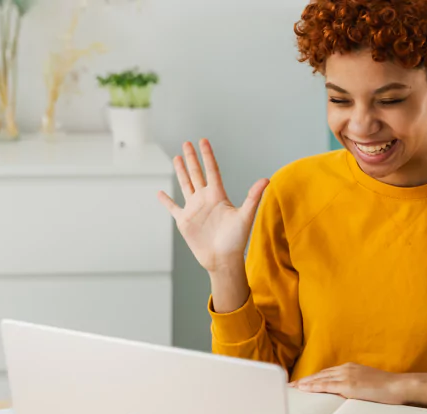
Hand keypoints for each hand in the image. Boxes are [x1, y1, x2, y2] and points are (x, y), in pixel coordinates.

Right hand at [157, 139, 269, 272]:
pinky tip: (160, 193)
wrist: (223, 259)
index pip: (212, 170)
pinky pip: (173, 208)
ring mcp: (194, 209)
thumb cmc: (236, 240)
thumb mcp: (245, 216)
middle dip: (191, 158)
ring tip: (176, 158)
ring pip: (185, 185)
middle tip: (186, 143)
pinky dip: (166, 201)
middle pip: (196, 174)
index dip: (207, 155)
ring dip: (181, 172)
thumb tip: (266, 179)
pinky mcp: (184, 221)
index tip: (203, 140)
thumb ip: (254, 197)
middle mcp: (205, 199)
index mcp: (218, 195)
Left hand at [289, 363, 426, 406]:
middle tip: (291, 385)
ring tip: (293, 388)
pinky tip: (304, 389)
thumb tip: (346, 395)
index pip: (326, 373)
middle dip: (305, 380)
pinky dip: (314, 387)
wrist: (399, 386)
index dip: (313, 378)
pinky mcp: (349, 385)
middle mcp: (346, 369)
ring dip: (305, 383)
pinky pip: (327, 386)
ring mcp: (347, 375)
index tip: (301, 382)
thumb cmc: (387, 388)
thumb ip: (355, 386)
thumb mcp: (367, 384)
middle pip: (320, 374)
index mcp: (350, 368)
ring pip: (320, 379)